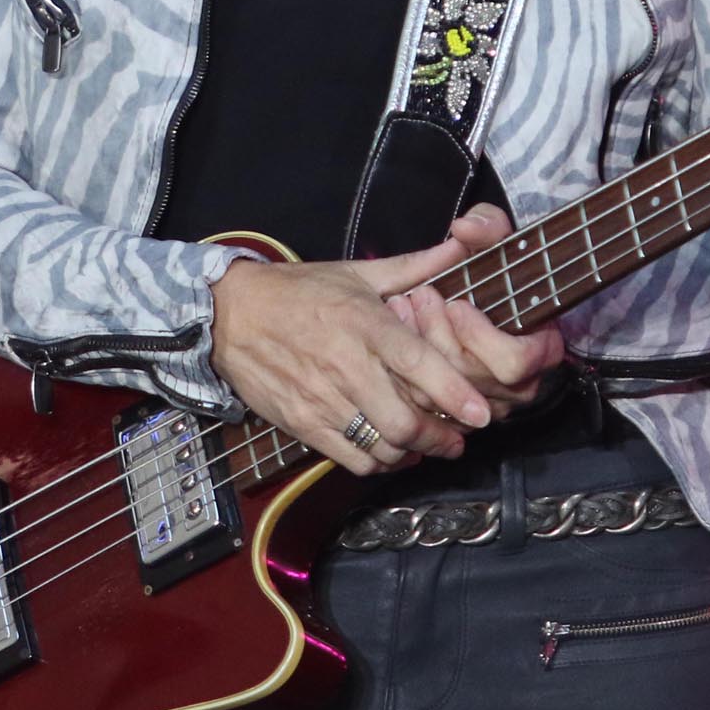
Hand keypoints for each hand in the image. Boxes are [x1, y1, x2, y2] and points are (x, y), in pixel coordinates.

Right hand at [209, 232, 495, 475]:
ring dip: (410, 452)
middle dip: (438, 437)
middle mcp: (344, 364)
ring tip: (425, 445)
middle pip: (402, 421)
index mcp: (362, 322)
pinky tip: (388, 452)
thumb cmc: (297, 291)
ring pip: (379, 446)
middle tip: (457, 438)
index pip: (416, 363)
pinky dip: (377, 463)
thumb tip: (461, 246)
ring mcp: (320, 399)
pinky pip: (350, 459)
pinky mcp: (302, 424)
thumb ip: (413, 267)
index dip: (453, 392)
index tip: (480, 413)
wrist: (229, 314)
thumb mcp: (356, 272)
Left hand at [389, 204, 566, 413]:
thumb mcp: (492, 239)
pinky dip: (404, 372)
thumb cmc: (488, 270)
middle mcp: (517, 384)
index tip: (457, 305)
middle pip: (473, 379)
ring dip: (418, 348)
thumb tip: (465, 228)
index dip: (483, 338)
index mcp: (540, 349)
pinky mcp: (457, 415)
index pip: (515, 363)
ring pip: (446, 397)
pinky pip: (425, 408)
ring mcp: (487, 404)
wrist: (474, 297)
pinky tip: (394, 335)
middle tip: (420, 297)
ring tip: (401, 307)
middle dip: (439, 336)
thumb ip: (488, 226)